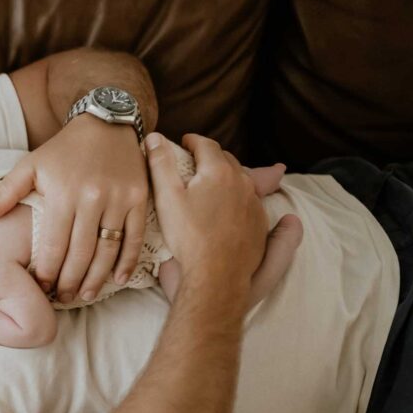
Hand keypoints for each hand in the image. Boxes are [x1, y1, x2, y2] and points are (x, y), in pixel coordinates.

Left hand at [0, 116, 147, 303]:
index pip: (54, 245)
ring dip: (96, 279)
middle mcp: (92, 198)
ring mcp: (119, 200)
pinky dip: (126, 262)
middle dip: (69, 282)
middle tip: (61, 298)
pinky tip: (117, 280)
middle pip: (81, 253)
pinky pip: (134, 238)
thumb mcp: (32, 164)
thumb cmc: (64, 149)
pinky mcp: (139, 199)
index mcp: (63, 193)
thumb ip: (8, 191)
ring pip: (108, 250)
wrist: (107, 123)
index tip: (41, 288)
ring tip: (83, 295)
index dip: (48, 272)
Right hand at [148, 133, 301, 307]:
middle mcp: (241, 182)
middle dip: (210, 157)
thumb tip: (153, 137)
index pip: (206, 144)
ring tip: (212, 183)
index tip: (184, 142)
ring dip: (226, 176)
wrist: (216, 275)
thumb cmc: (188, 236)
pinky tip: (227, 208)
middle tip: (195, 161)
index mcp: (218, 171)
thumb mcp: (167, 197)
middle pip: (226, 159)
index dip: (192, 141)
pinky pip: (249, 202)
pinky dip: (238, 198)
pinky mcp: (259, 223)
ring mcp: (254, 203)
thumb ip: (160, 163)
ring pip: (241, 180)